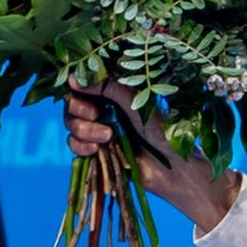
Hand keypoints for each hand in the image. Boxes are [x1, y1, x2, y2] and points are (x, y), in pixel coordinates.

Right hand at [64, 82, 239, 234]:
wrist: (174, 169)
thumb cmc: (163, 133)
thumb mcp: (137, 105)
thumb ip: (109, 89)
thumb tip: (74, 77)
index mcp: (115, 95)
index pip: (84, 84)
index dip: (77, 85)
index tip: (77, 87)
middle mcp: (105, 111)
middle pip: (72, 104)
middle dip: (79, 109)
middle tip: (94, 114)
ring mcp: (99, 132)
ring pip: (72, 125)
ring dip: (83, 129)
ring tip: (108, 136)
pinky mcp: (98, 154)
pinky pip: (75, 146)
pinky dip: (80, 146)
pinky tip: (96, 149)